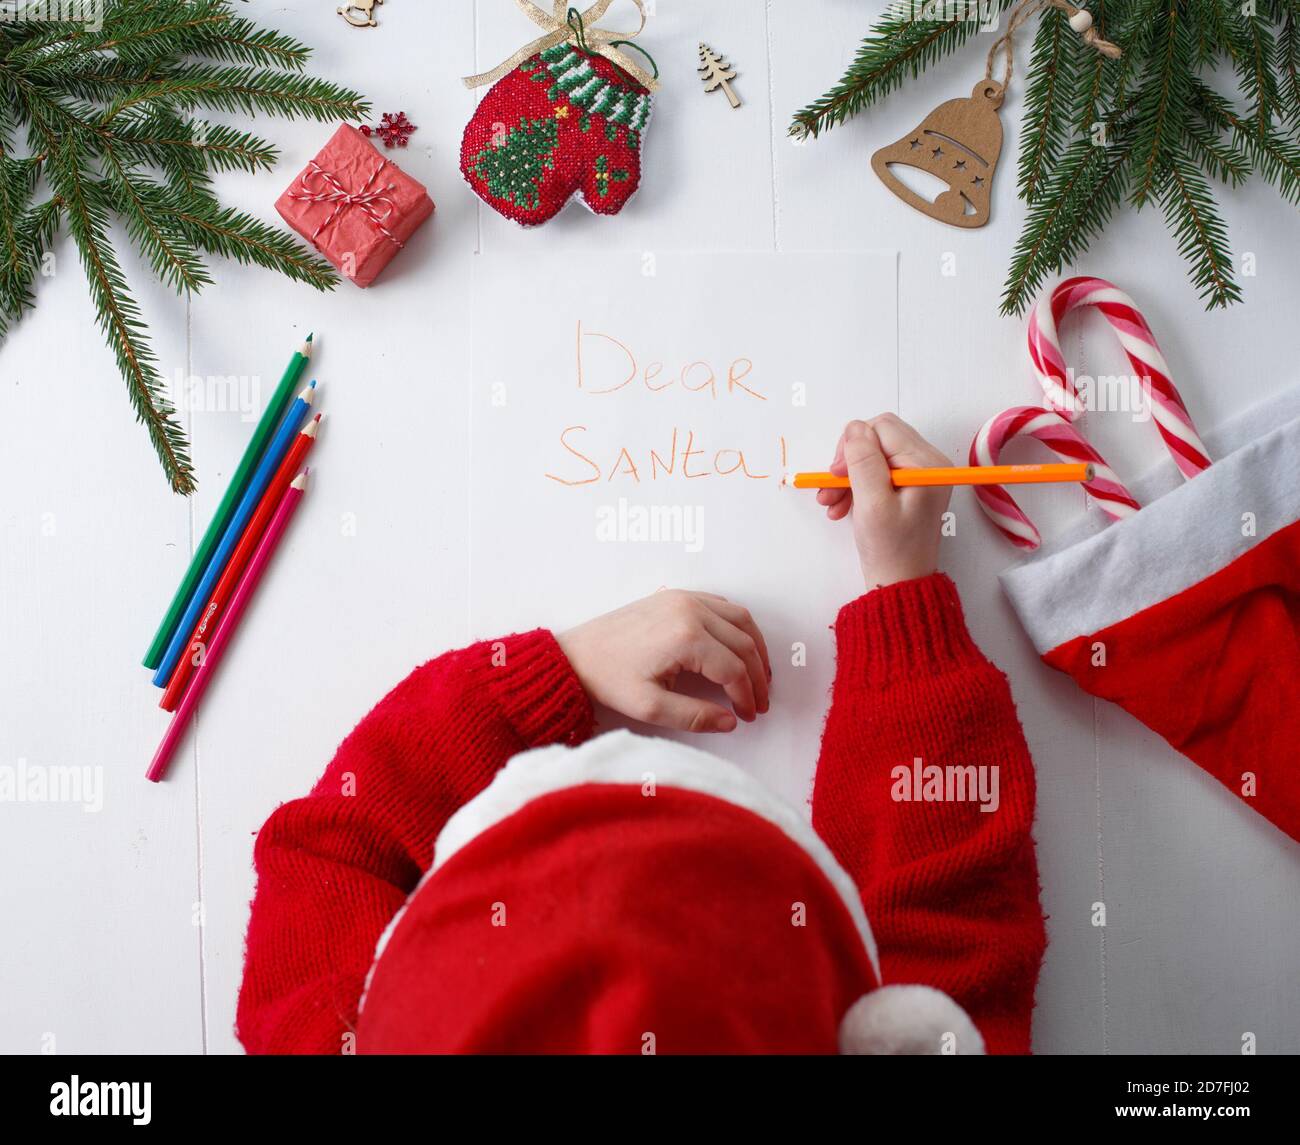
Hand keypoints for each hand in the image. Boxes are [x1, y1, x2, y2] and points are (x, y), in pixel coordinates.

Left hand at [556, 590, 770, 733]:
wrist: (576, 654)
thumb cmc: (608, 679)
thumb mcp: (649, 707)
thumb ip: (694, 717)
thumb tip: (730, 721)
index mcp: (685, 637)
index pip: (734, 669)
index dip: (746, 696)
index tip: (746, 716)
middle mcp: (690, 610)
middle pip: (743, 643)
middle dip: (757, 675)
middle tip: (759, 702)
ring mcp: (684, 598)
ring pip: (739, 619)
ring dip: (754, 647)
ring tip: (759, 676)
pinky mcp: (677, 595)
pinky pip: (721, 605)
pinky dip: (738, 627)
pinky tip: (738, 648)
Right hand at [817, 414, 953, 589]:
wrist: (900, 583)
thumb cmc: (890, 549)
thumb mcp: (873, 504)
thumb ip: (864, 461)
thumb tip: (854, 427)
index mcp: (926, 464)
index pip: (882, 427)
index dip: (853, 446)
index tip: (836, 476)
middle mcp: (927, 463)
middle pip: (877, 438)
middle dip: (848, 460)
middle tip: (830, 488)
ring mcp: (918, 474)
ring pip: (873, 454)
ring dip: (847, 475)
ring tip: (831, 503)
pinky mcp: (907, 486)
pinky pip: (875, 470)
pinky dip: (855, 485)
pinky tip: (841, 506)